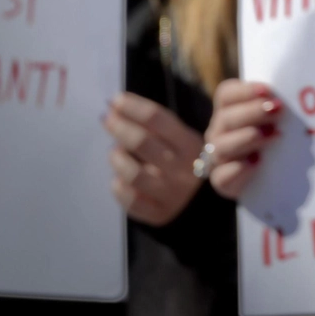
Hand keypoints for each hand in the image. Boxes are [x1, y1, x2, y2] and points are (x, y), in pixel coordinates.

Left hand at [103, 92, 204, 225]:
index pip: (159, 119)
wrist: (207, 207)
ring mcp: (170, 194)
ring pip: (133, 174)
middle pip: (142, 142)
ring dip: (118, 158)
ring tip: (115, 152)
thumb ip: (161, 128)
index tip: (116, 100)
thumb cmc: (191, 166)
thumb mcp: (187, 142)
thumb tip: (122, 107)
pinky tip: (119, 179)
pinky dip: (119, 187)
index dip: (134, 107)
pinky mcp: (159, 214)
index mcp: (191, 146)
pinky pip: (131, 201)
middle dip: (119, 126)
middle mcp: (183, 170)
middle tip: (107, 119)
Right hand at [205, 80, 282, 199]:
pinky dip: (238, 170)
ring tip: (273, 135)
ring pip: (221, 146)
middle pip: (226, 118)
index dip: (245, 90)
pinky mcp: (223, 182)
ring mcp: (218, 157)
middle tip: (278, 109)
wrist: (270, 178)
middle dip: (252, 112)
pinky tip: (257, 162)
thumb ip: (280, 104)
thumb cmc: (278, 137)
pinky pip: (222, 177)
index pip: (226, 94)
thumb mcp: (278, 118)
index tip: (268, 90)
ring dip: (247, 138)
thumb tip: (304, 87)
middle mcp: (220, 132)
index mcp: (229, 110)